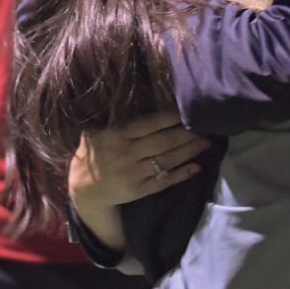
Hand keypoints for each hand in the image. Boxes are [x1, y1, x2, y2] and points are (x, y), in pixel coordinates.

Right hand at [68, 112, 208, 212]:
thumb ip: (117, 117)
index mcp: (116, 134)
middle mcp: (125, 153)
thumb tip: (142, 97)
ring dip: (189, 152)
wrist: (83, 188)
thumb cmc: (95, 152)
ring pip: (166, 161)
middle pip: (163, 142)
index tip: (188, 111)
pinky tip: (197, 167)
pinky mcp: (138, 191)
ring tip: (206, 143)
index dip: (171, 117)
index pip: (149, 123)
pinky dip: (181, 174)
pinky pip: (164, 181)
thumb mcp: (98, 131)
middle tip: (205, 126)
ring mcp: (133, 174)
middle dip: (186, 134)